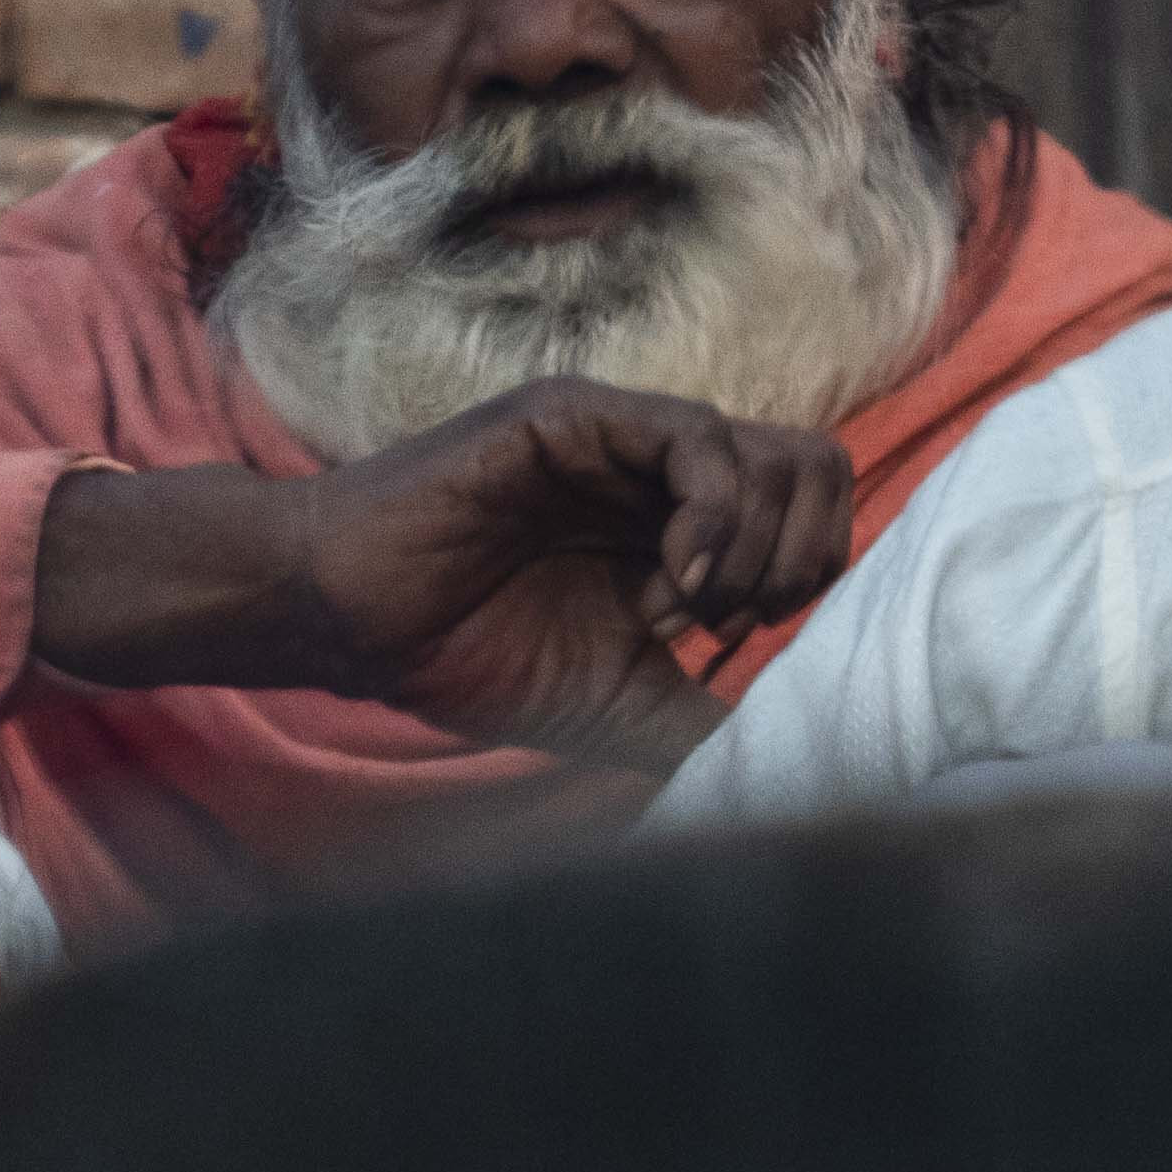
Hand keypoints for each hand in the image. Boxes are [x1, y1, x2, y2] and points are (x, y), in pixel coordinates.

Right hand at [32, 384, 862, 765]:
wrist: (355, 627)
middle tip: (722, 624)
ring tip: (685, 609)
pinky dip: (717, 515)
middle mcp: (668, 473)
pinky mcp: (580, 418)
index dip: (808, 578)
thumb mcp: (622, 709)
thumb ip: (709, 721)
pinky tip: (676, 580)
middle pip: (816, 470)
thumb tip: (801, 753)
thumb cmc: (473, 660)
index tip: (735, 642)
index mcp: (686, 526)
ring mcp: (628, 438)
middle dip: (798, 561)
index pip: (816, 512)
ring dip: (755, 549)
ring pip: (775, 455)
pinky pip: (700, 436)